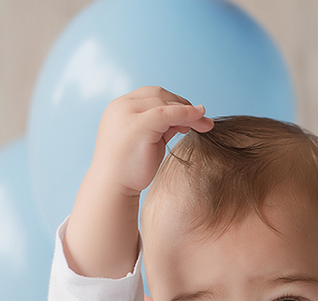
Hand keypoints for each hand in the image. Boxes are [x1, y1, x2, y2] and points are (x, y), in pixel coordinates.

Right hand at [91, 86, 214, 196]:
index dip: (173, 102)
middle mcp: (121, 106)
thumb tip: (184, 119)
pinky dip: (186, 113)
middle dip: (183, 105)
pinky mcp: (138, 124)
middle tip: (203, 121)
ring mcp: (127, 113)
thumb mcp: (147, 141)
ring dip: (189, 111)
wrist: (112, 188)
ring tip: (205, 125)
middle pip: (159, 95)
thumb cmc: (129, 170)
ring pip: (166, 103)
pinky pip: (168, 113)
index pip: (151, 95)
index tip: (190, 117)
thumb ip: (161, 127)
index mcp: (120, 107)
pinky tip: (200, 117)